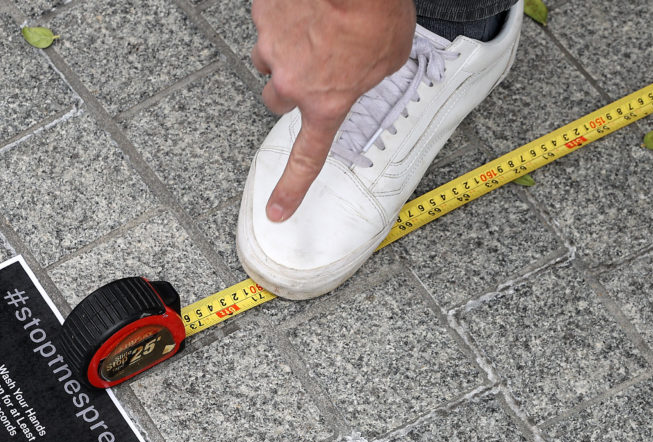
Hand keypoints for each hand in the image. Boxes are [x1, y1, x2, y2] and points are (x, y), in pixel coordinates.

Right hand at [251, 0, 415, 220]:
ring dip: (288, 47)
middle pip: (277, 99)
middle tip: (314, 65)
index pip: (306, 158)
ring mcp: (272, 46)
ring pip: (269, 57)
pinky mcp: (262, 15)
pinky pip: (269, 21)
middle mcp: (292, 81)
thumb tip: (359, 70)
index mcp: (327, 101)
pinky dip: (286, 13)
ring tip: (316, 23)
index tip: (278, 210)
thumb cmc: (375, 9)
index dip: (291, 189)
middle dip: (291, 85)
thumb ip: (367, 75)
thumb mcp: (390, 56)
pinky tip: (308, 3)